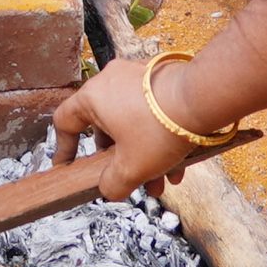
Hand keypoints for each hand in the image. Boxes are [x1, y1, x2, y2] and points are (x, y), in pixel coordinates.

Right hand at [52, 53, 227, 199]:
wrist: (202, 98)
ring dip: (144, 155)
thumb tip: (109, 189)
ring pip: (132, 123)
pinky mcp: (161, 79)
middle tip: (131, 181)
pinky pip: (152, 113)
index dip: (64, 148)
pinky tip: (179, 165)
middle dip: (120, 160)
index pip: (65, 122)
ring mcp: (137, 77)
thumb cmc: (158, 129)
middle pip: (105, 127)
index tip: (69, 166)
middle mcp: (111, 81)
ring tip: (162, 182)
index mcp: (93, 97)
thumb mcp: (131, 168)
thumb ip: (112, 184)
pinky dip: (159, 138)